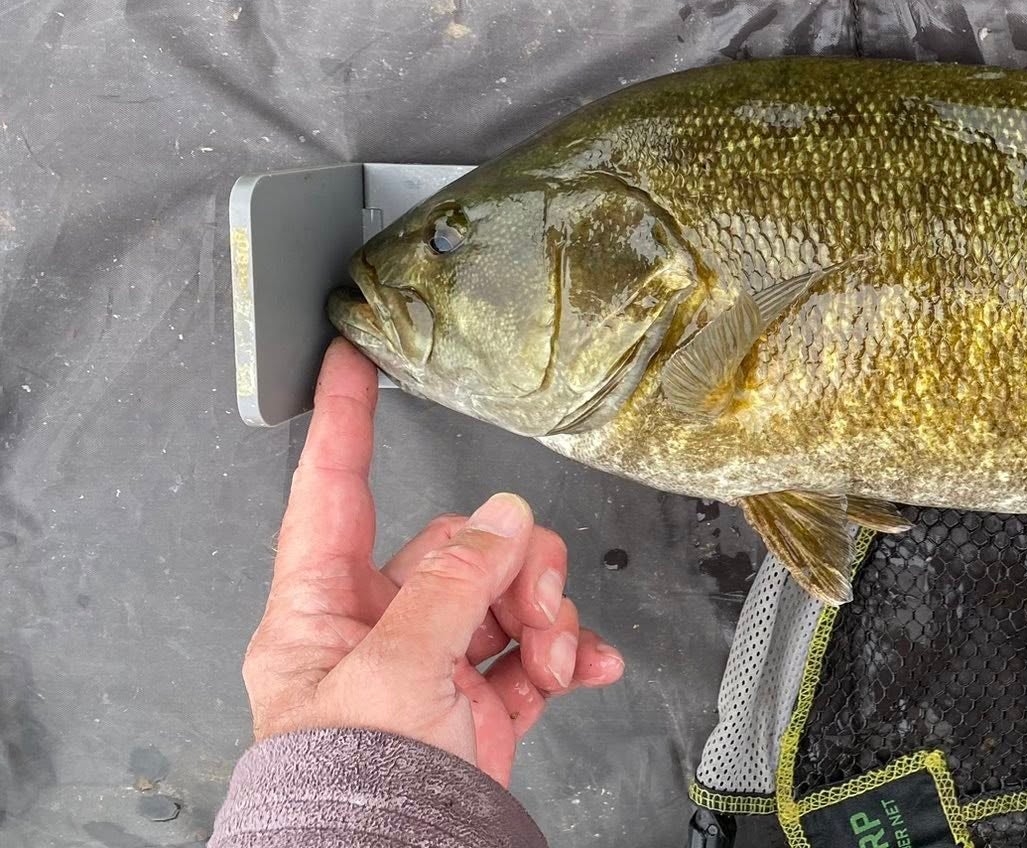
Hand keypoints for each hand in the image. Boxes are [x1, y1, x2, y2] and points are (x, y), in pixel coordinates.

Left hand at [242, 340, 624, 785]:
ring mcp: (429, 670)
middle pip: (455, 548)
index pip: (328, 495)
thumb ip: (453, 584)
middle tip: (533, 596)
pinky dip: (566, 656)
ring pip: (504, 596)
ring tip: (553, 653)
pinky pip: (533, 654)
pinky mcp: (479, 706)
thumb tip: (502, 519)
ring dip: (544, 617)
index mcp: (318, 615)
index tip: (348, 363)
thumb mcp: (395, 669)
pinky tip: (585, 668)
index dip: (339, 425)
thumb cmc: (354, 788)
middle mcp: (373, 634)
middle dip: (511, 566)